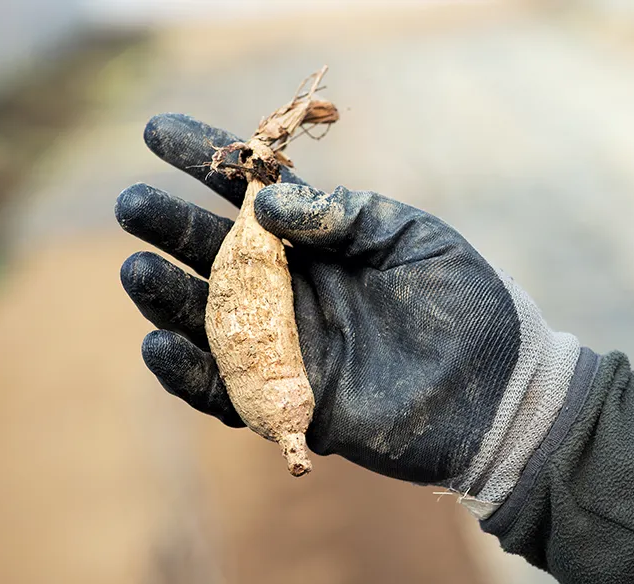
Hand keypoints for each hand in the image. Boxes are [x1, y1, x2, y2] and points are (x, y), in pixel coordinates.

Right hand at [116, 114, 580, 512]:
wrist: (500, 391)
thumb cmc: (464, 303)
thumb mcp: (411, 236)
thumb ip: (344, 214)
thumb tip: (268, 207)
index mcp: (320, 242)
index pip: (249, 197)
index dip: (204, 162)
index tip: (158, 133)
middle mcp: (294, 289)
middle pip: (215, 254)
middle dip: (170, 227)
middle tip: (133, 202)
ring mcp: (288, 345)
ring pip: (208, 319)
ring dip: (167, 296)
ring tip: (138, 268)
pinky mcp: (290, 401)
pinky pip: (225, 388)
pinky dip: (187, 371)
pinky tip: (158, 343)